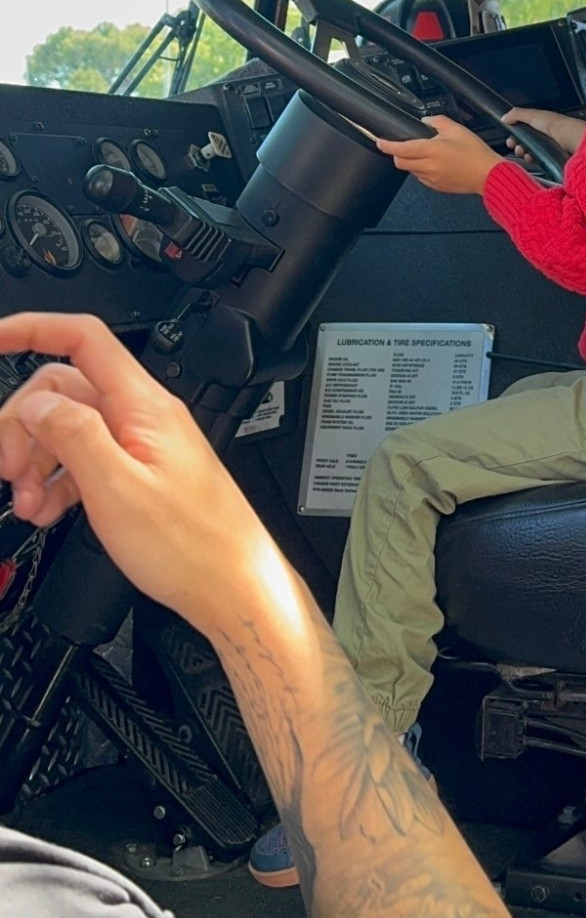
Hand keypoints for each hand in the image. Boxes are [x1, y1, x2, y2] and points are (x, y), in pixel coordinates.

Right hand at [0, 313, 274, 639]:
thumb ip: (74, 435)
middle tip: (7, 469)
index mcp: (144, 406)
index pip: (84, 338)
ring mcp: (141, 445)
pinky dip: (58, 481)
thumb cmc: (192, 546)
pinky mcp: (139, 474)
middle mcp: (144, 416)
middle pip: (64, 390)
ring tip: (28, 503)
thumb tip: (37, 403)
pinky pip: (85, 460)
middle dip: (24, 425)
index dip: (35, 329)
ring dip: (37, 461)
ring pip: (69, 429)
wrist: (231, 588)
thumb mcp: (117, 489)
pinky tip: (49, 510)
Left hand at [376, 113, 499, 193]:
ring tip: (427, 154)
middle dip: (398, 154)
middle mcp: (428, 166)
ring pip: (411, 170)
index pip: (401, 149)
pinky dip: (422, 170)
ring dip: (412, 162)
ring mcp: (431, 178)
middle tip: (404, 146)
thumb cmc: (476, 153)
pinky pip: (421, 178)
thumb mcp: (457, 129)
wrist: (488, 175)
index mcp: (431, 150)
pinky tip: (435, 164)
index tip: (380, 142)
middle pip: (400, 162)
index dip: (387, 145)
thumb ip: (438, 121)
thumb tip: (426, 120)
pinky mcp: (436, 187)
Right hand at [502, 107, 585, 160]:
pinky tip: (532, 160)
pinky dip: (533, 161)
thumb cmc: (558, 125)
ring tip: (525, 153)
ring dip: (524, 154)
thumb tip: (504, 117)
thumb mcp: (533, 115)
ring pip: (531, 153)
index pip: (523, 130)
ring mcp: (548, 147)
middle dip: (518, 146)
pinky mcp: (552, 158)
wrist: (572, 140)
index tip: (510, 140)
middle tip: (517, 147)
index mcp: (540, 124)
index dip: (514, 135)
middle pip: (525, 143)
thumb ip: (517, 115)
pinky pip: (539, 161)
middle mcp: (544, 135)